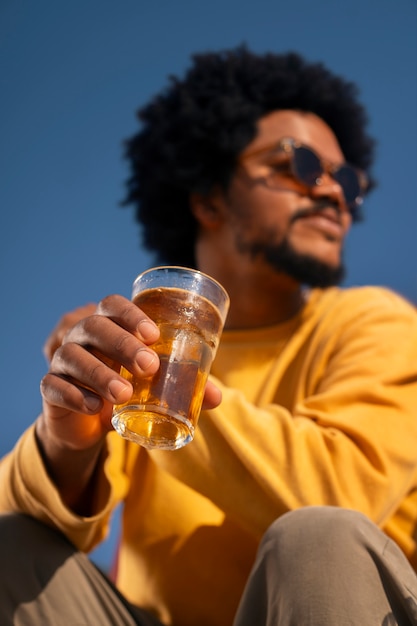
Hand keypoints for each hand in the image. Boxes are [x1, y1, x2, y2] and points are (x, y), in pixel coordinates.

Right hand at [39, 295, 221, 451]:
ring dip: (99, 373)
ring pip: (72, 355)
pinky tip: (94, 407)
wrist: (88, 421)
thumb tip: (218, 397)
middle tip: (148, 367)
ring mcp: (62, 360)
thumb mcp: (153, 385)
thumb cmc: (126, 389)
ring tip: (124, 394)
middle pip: (94, 326)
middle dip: (121, 343)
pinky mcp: (50, 388)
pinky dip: (74, 395)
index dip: (130, 314)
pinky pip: (54, 385)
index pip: (112, 305)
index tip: (153, 334)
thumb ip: (183, 385)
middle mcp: (82, 336)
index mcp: (109, 325)